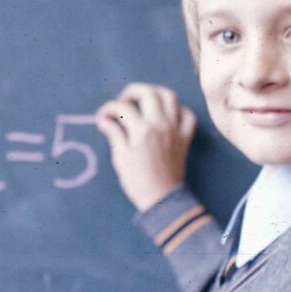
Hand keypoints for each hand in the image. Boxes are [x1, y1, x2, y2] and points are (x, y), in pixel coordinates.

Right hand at [95, 83, 196, 211]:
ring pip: (170, 97)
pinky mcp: (185, 138)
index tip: (102, 116)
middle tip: (123, 101)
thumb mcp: (120, 158)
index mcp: (141, 130)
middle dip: (132, 92)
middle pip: (148, 93)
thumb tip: (103, 120)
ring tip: (145, 100)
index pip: (122, 108)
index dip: (108, 109)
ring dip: (156, 93)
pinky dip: (179, 109)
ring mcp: (175, 129)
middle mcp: (160, 125)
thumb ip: (114, 134)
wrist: (162, 199)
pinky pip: (188, 115)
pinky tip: (168, 113)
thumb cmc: (137, 182)